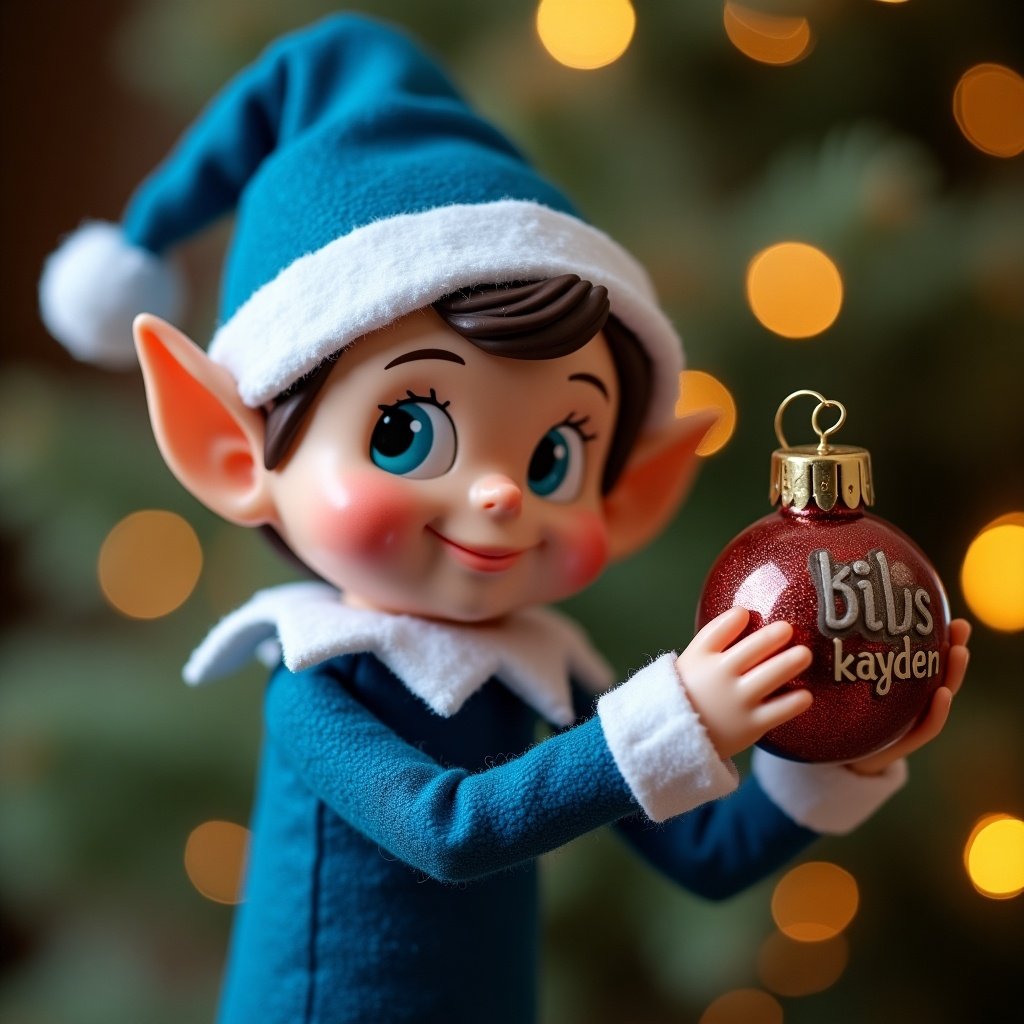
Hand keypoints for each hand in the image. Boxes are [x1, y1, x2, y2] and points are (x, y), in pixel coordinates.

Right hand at [676, 607, 812, 760]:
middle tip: (787, 628)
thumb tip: (742, 613)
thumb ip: (714, 638)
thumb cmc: (693, 691)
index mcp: (703, 660)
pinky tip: (805, 695)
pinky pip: (778, 711)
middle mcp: (720, 678)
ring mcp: (737, 702)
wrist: (683, 736)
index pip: (717, 632)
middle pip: (750, 651)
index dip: (732, 620)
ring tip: (804, 654)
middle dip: (771, 637)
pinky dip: (794, 702)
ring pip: (769, 677)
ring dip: (789, 663)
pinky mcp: (751, 725)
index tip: (744, 613)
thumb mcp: (692, 661)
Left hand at [847, 618, 970, 775]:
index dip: (936, 636)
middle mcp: (908, 702)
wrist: (832, 763)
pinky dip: (937, 712)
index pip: (921, 658)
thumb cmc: (833, 719)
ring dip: (953, 675)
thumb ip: (835, 658)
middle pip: (937, 673)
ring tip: (959, 652)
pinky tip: (943, 694)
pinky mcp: (903, 744)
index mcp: (896, 686)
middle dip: (953, 649)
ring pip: (938, 697)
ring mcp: (909, 723)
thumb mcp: (832, 684)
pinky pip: (925, 728)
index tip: (945, 611)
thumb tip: (822, 614)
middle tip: (960, 626)